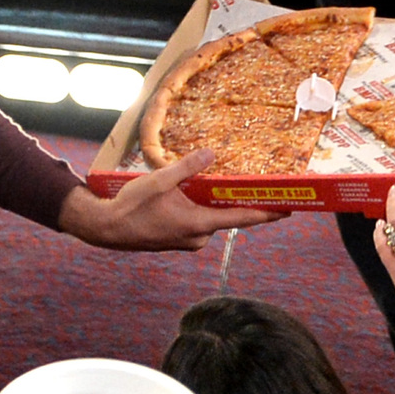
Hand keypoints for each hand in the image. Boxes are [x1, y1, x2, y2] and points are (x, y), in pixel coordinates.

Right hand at [61, 152, 286, 250]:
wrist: (106, 228)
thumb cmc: (131, 206)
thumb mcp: (159, 181)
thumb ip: (187, 167)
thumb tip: (211, 153)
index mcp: (198, 224)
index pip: (241, 219)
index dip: (267, 214)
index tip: (288, 210)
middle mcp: (197, 237)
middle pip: (226, 216)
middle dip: (236, 201)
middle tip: (254, 184)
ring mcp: (187, 241)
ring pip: (210, 218)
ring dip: (212, 204)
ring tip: (209, 184)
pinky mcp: (178, 240)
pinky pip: (197, 222)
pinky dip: (199, 209)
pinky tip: (189, 196)